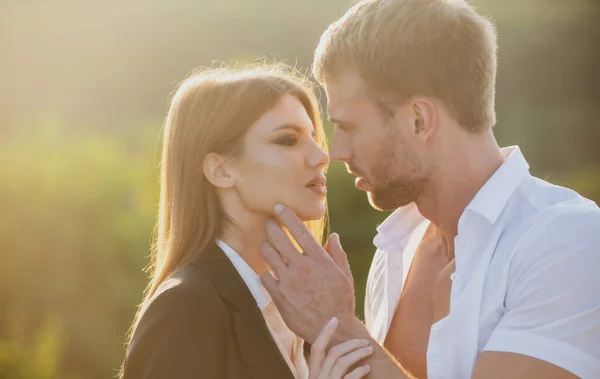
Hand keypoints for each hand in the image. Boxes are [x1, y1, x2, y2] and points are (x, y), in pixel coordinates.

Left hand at [260, 204, 355, 342]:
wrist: (331, 329)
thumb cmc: (340, 302)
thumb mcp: (344, 275)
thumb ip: (336, 254)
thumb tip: (334, 236)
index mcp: (318, 259)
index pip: (299, 230)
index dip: (286, 215)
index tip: (278, 207)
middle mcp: (301, 266)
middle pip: (279, 238)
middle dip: (271, 226)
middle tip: (269, 222)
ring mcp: (287, 280)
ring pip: (268, 254)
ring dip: (266, 245)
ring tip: (267, 244)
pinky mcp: (278, 295)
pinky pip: (264, 276)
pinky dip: (266, 271)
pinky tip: (269, 270)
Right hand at [309, 318, 371, 378]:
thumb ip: (327, 369)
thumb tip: (341, 353)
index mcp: (313, 374)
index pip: (316, 349)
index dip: (325, 333)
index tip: (335, 319)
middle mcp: (317, 377)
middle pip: (333, 352)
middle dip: (351, 344)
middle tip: (365, 341)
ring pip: (342, 362)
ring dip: (358, 353)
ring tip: (369, 350)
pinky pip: (350, 377)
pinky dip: (359, 370)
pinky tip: (367, 367)